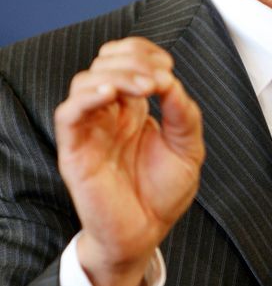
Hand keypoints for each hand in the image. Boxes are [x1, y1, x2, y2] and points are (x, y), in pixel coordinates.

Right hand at [55, 37, 204, 285]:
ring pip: (85, 80)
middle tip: (158, 80)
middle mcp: (108, 113)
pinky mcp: (75, 150)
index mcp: (132, 107)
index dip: (144, 51)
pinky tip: (111, 94)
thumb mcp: (188, 148)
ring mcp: (90, 129)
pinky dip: (87, 97)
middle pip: (105, 62)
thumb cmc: (163, 193)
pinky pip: (68, 113)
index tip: (167, 66)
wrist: (147, 234)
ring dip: (117, 74)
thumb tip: (170, 80)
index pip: (125, 58)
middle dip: (135, 61)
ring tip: (144, 88)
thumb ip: (183, 113)